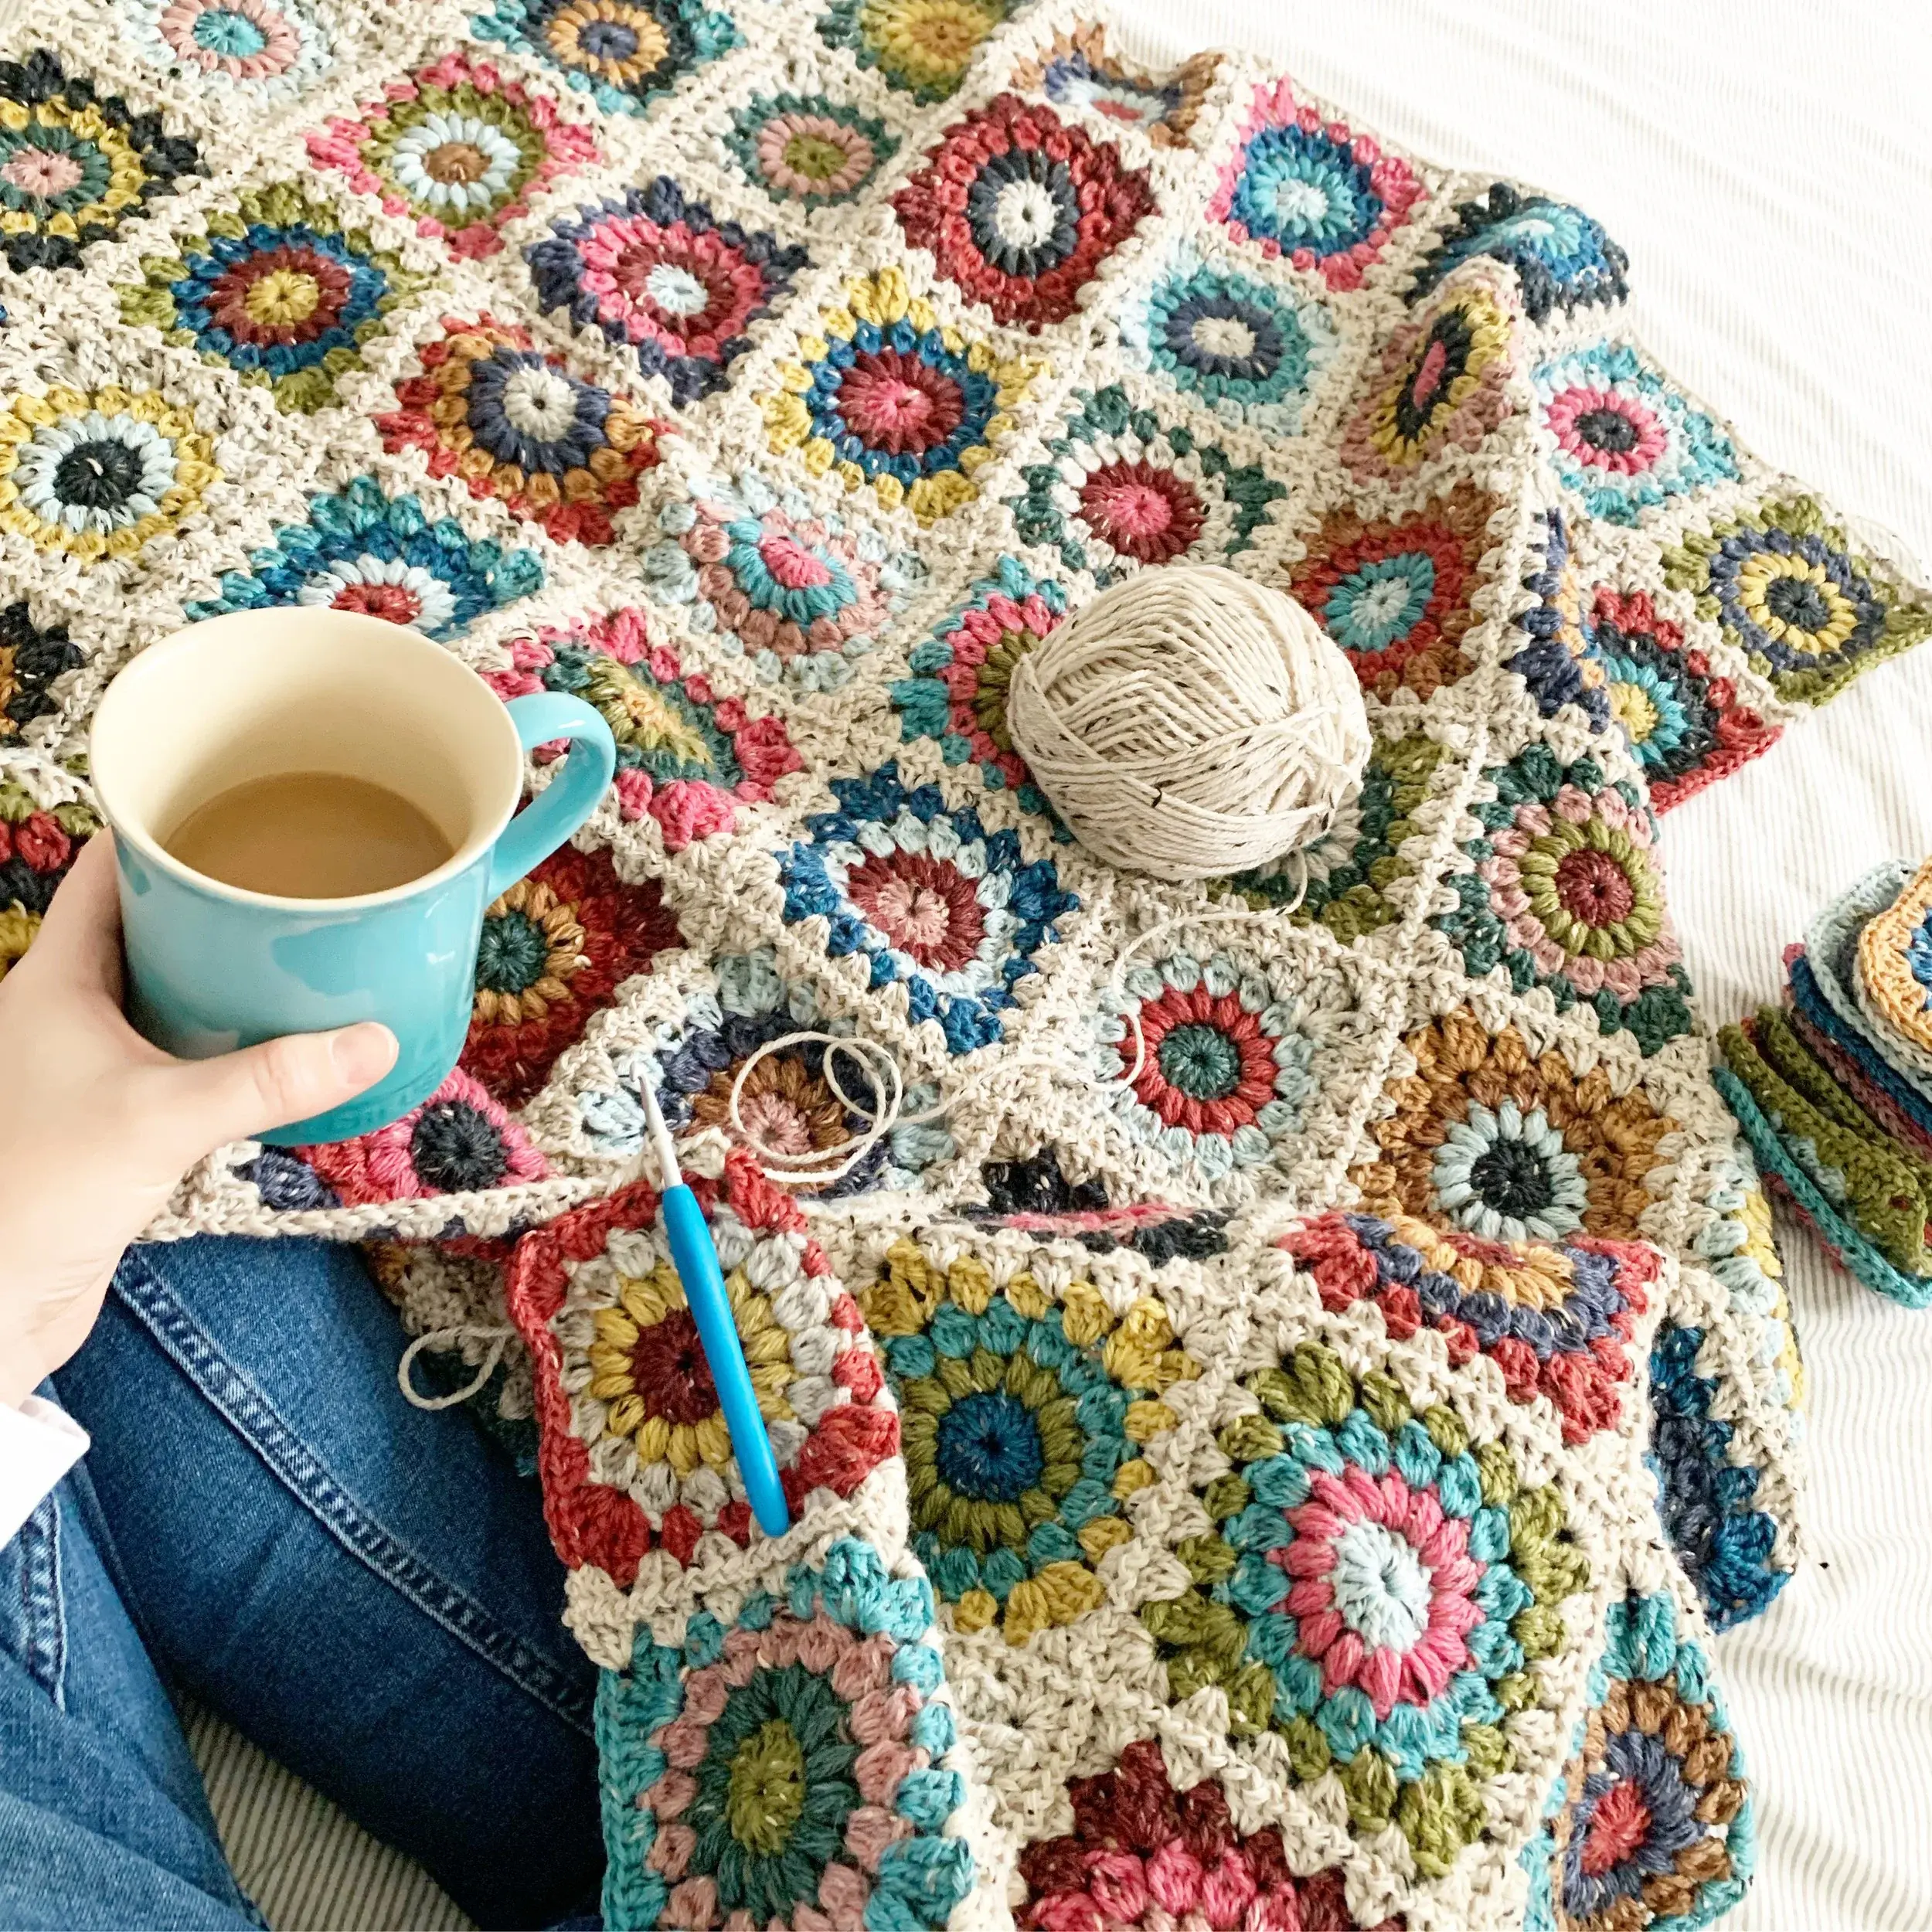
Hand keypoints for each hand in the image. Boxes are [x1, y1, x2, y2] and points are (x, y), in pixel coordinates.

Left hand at [0, 834, 396, 1406]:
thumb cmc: (36, 1193)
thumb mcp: (163, 1119)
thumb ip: (271, 1081)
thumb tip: (377, 1042)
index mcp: (55, 980)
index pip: (109, 872)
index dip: (167, 832)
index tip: (241, 809)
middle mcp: (67, 1013)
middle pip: (150, 927)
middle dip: (220, 904)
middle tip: (301, 884)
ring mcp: (91, 1067)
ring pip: (168, 993)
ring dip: (231, 977)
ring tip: (310, 957)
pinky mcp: (116, 1120)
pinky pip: (182, 1055)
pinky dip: (230, 1042)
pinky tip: (285, 1048)